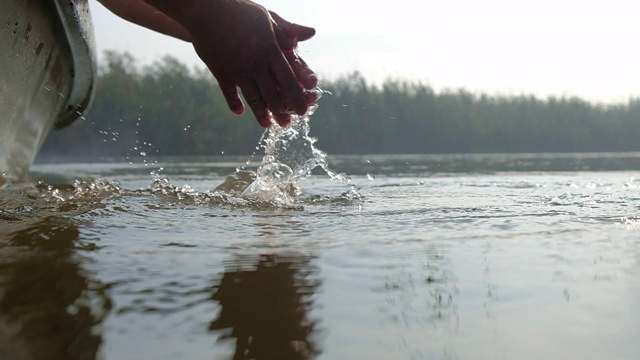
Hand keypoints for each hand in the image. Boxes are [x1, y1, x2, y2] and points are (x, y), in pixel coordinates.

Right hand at [179, 0, 316, 126]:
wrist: (206, 9)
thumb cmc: (240, 11)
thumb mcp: (267, 18)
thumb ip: (288, 31)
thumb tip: (310, 34)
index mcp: (271, 50)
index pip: (289, 79)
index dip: (297, 96)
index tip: (303, 110)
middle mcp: (256, 63)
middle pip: (273, 93)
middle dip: (282, 111)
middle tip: (287, 124)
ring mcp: (237, 69)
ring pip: (253, 97)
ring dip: (261, 113)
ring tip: (267, 125)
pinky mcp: (220, 71)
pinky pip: (229, 92)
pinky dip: (234, 103)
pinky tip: (239, 113)